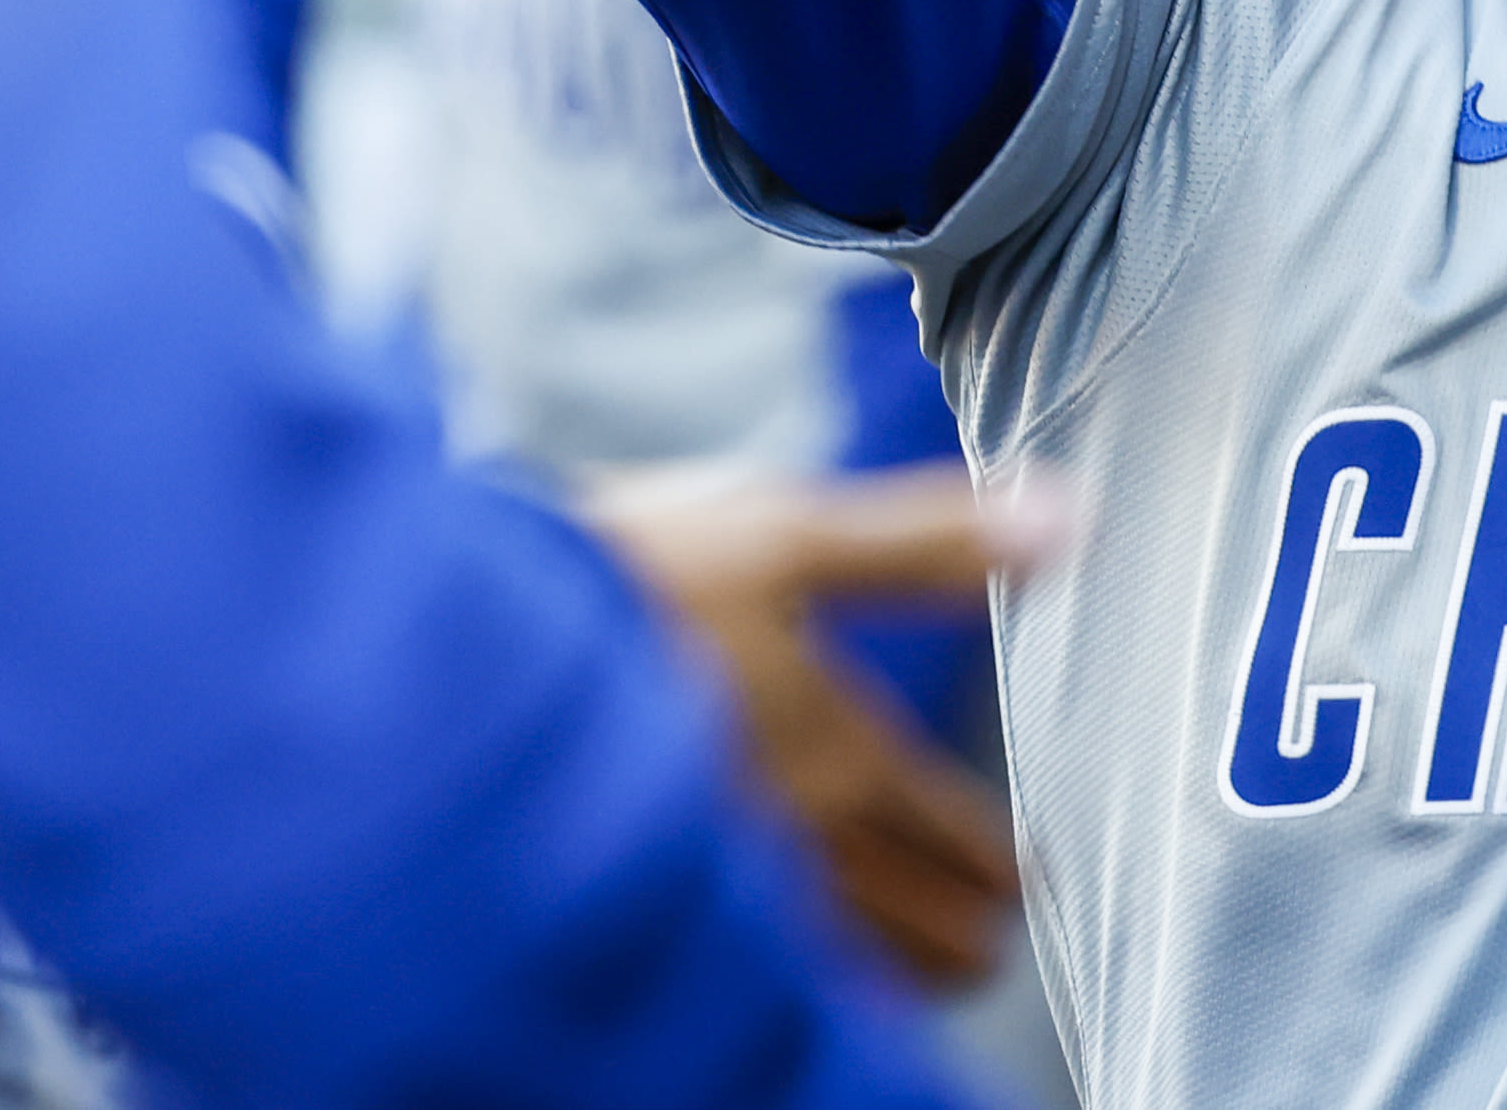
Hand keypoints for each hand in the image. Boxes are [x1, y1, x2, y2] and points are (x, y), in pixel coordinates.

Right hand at [589, 464, 1066, 986]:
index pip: (955, 840)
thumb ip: (924, 545)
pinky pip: (743, 981)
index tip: (1024, 883)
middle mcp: (790, 848)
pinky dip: (787, 985)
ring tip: (915, 975)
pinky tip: (777, 977)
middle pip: (914, 929)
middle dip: (958, 932)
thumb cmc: (612, 586)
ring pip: (839, 972)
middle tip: (986, 941)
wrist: (442, 668)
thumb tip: (1064, 522)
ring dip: (887, 968)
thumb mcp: (779, 533)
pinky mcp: (640, 908)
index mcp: (839, 756)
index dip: (998, 863)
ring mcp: (713, 894)